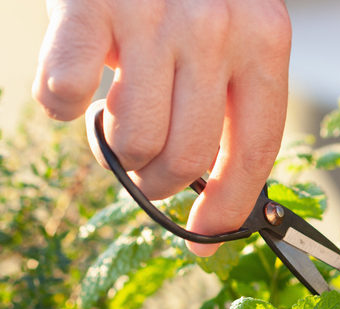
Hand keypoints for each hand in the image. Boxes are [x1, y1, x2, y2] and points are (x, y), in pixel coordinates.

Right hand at [32, 0, 291, 255]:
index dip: (228, 207)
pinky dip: (60, 106)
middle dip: (159, 185)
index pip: (255, 150)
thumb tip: (215, 191)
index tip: (207, 240)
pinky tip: (73, 89)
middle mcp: (214, 29)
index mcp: (264, 41)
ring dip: (117, 148)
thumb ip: (231, 100)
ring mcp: (150, 16)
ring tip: (115, 117)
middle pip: (187, 157)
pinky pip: (64, 94)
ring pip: (133, 139)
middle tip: (144, 172)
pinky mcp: (87, 5)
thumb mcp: (232, 31)